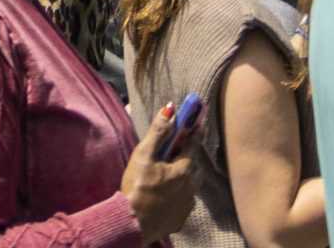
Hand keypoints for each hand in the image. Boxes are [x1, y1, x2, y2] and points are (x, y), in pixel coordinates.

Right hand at [120, 110, 197, 243]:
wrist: (133, 223)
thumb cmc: (138, 186)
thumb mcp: (144, 155)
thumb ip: (158, 132)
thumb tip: (170, 109)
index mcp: (183, 170)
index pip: (193, 145)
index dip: (195, 132)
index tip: (200, 122)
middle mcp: (190, 187)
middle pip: (194, 167)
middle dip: (189, 157)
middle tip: (178, 151)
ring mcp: (187, 205)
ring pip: (191, 185)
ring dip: (185, 176)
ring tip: (171, 173)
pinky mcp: (181, 219)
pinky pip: (184, 201)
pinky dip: (179, 194)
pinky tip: (167, 194)